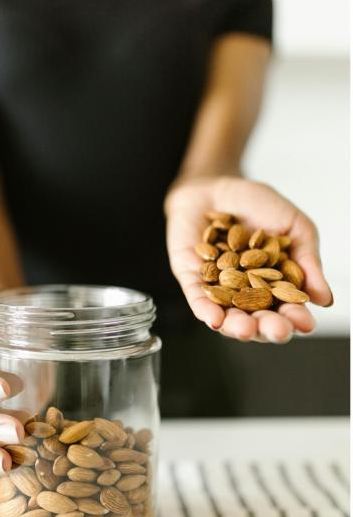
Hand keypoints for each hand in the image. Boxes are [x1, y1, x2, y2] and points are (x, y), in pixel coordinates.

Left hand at [165, 176, 332, 342]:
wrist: (218, 184)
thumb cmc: (258, 205)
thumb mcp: (294, 227)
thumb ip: (307, 261)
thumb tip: (325, 299)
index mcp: (275, 285)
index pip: (286, 308)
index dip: (296, 318)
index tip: (306, 324)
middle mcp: (246, 292)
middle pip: (258, 319)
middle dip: (268, 328)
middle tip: (277, 331)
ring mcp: (218, 288)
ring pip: (227, 316)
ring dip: (237, 326)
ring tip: (247, 330)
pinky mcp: (191, 278)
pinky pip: (197, 299)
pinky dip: (206, 310)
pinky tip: (215, 320)